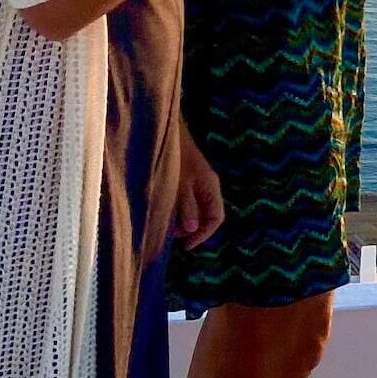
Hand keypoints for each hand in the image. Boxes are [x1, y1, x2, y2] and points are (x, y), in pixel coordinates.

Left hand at [175, 127, 224, 249]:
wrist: (164, 131)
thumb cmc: (173, 157)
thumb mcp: (179, 184)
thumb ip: (186, 207)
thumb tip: (192, 230)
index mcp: (210, 187)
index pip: (215, 218)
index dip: (203, 235)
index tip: (186, 246)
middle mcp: (207, 185)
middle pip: (205, 215)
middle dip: (190, 229)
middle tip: (169, 235)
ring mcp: (196, 182)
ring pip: (194, 208)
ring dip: (181, 220)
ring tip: (163, 223)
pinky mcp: (185, 178)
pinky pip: (185, 200)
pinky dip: (176, 209)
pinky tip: (161, 209)